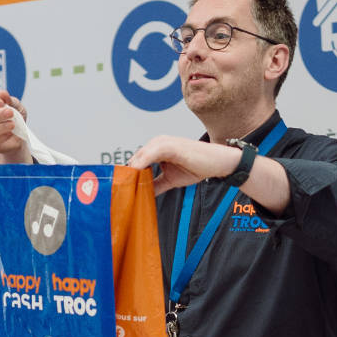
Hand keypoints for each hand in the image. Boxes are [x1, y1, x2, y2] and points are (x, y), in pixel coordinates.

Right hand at [0, 91, 32, 163]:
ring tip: (12, 124)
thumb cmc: (15, 118)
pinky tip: (10, 133)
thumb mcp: (16, 106)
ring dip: (0, 126)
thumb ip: (9, 100)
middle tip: (10, 112)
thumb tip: (1, 93)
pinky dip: (2, 136)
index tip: (0, 102)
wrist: (21, 135)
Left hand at [126, 135, 241, 195]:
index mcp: (157, 148)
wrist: (218, 162)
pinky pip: (151, 154)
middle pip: (136, 157)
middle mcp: (158, 143)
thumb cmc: (197, 166)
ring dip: (131, 169)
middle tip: (119, 187)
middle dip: (127, 172)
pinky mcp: (170, 146)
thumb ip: (156, 184)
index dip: (128, 172)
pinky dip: (142, 163)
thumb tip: (143, 194)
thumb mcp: (171, 179)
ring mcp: (164, 143)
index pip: (137, 159)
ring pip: (140, 155)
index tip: (121, 185)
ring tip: (124, 183)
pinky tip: (135, 174)